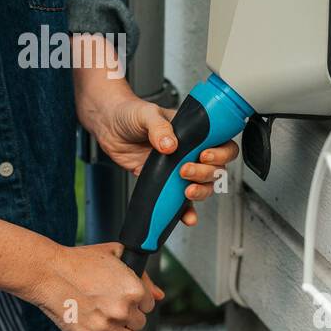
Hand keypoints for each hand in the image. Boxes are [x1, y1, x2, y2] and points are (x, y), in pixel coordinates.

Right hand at [27, 242, 164, 330]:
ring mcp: (106, 327)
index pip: (148, 305)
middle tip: (106, 306)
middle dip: (126, 317)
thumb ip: (142, 276)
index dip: (134, 301)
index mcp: (134, 289)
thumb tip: (159, 295)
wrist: (48, 272)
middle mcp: (123, 310)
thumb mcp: (115, 255)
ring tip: (103, 322)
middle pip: (139, 324)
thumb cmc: (78, 261)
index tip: (120, 297)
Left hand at [92, 97, 239, 228]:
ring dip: (200, 192)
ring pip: (203, 185)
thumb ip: (158, 127)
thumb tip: (169, 144)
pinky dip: (186, 211)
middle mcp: (189, 151)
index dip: (220, 153)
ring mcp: (178, 168)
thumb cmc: (131, 113)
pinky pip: (181, 200)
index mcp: (192, 132)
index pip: (220, 142)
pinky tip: (187, 216)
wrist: (109, 127)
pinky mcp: (165, 182)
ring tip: (187, 191)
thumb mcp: (146, 114)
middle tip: (185, 170)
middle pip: (215, 168)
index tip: (205, 155)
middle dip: (205, 173)